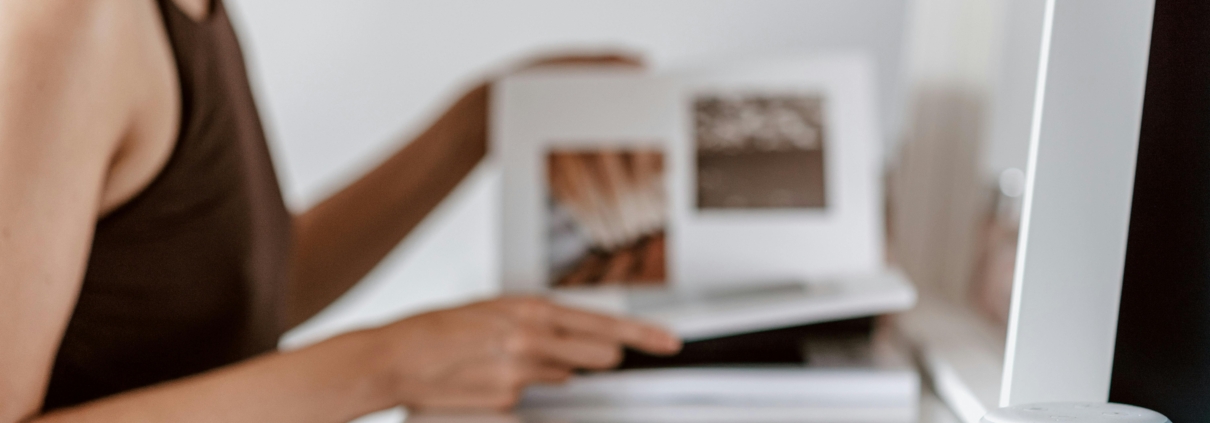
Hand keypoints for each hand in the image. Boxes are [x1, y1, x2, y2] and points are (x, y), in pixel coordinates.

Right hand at [372, 297, 679, 410]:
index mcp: (531, 308)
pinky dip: (514, 387)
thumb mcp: (495, 310)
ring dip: (546, 369)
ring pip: (562, 374)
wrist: (397, 356)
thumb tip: (570, 352)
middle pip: (598, 353)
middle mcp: (532, 337)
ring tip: (500, 356)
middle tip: (583, 354)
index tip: (670, 342)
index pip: (603, 322)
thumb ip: (538, 325)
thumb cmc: (441, 329)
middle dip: (599, 356)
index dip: (642, 334)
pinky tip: (483, 375)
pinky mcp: (507, 397)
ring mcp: (521, 371)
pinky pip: (527, 394)